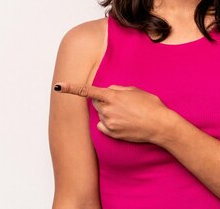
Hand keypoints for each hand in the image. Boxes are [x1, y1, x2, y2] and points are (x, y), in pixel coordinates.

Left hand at [54, 82, 171, 142]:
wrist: (160, 125)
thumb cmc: (150, 105)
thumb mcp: (134, 90)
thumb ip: (117, 88)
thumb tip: (107, 90)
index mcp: (112, 96)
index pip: (87, 91)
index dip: (71, 88)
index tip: (59, 86)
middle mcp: (107, 110)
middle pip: (96, 102)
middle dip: (103, 100)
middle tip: (121, 102)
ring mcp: (109, 123)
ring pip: (101, 114)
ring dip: (108, 112)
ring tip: (127, 114)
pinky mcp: (112, 133)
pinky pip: (102, 126)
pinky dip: (108, 123)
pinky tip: (123, 123)